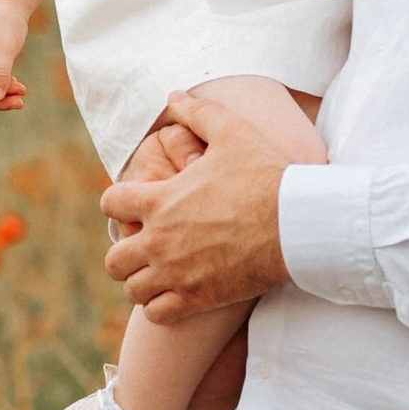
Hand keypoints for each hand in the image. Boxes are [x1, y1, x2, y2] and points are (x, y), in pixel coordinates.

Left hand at [103, 99, 290, 320]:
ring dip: (141, 281)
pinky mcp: (198, 298)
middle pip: (113, 259)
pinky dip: (160, 306)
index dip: (118, 203)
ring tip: (160, 273)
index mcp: (159, 201)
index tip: (135, 206)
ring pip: (132, 289)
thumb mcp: (232, 132)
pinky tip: (176, 294)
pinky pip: (157, 314)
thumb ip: (197, 113)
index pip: (110, 204)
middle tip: (146, 247)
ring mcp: (176, 273)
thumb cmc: (266, 176)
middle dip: (126, 252)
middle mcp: (159, 240)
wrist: (298, 224)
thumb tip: (174, 95)